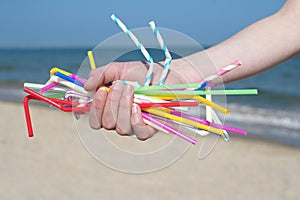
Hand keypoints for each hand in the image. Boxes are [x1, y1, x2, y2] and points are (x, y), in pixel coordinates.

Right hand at [84, 59, 201, 139]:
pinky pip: (138, 133)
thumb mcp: (117, 69)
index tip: (101, 90)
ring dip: (124, 107)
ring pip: (121, 128)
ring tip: (132, 90)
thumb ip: (100, 74)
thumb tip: (86, 87)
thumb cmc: (141, 73)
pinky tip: (138, 105)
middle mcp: (120, 120)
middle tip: (121, 85)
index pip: (95, 121)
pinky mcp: (150, 128)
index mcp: (110, 109)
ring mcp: (135, 125)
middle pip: (106, 124)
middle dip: (111, 102)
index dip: (95, 109)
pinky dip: (135, 119)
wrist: (165, 73)